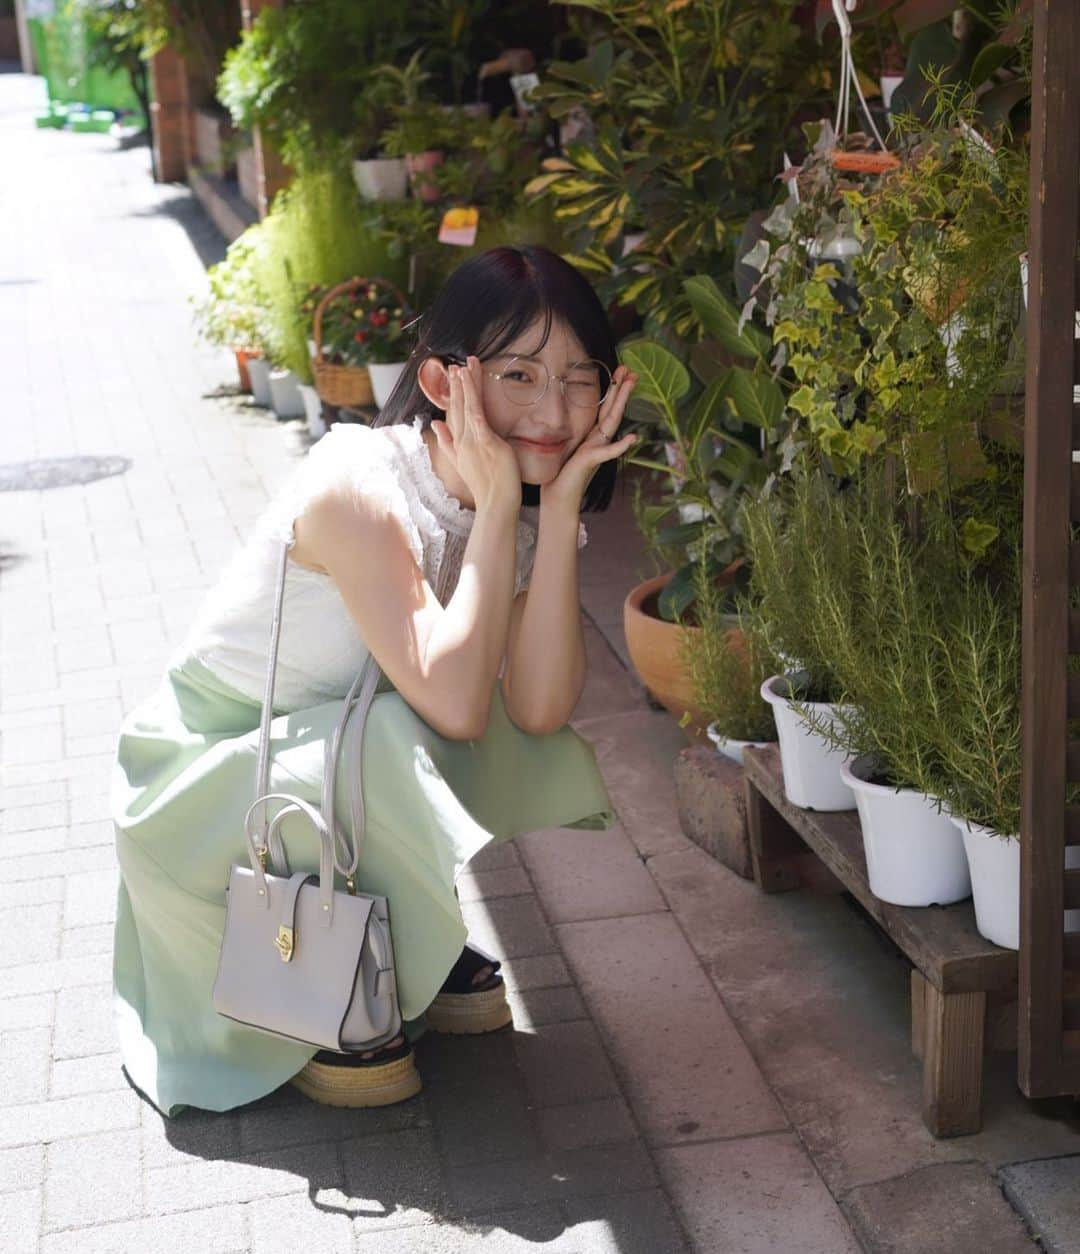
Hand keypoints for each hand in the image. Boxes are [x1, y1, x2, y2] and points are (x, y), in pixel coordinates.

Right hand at [431, 357, 520, 513]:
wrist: (496, 503)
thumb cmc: (485, 485)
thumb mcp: (463, 462)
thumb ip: (448, 442)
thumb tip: (436, 423)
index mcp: (459, 443)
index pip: (454, 413)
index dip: (453, 394)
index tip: (453, 375)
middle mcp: (463, 440)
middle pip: (457, 407)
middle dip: (456, 385)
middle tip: (454, 364)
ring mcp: (472, 441)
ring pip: (466, 406)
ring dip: (464, 385)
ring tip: (463, 366)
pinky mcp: (485, 442)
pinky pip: (477, 415)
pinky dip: (472, 397)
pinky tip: (470, 383)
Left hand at [538, 365, 638, 515]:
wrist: (558, 497)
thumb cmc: (560, 474)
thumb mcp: (566, 447)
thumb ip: (572, 433)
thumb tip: (560, 413)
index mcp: (592, 435)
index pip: (605, 408)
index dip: (614, 390)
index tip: (621, 370)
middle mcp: (597, 440)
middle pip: (612, 410)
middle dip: (621, 389)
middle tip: (632, 370)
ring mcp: (596, 450)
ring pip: (612, 423)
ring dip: (622, 403)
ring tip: (631, 385)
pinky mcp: (591, 461)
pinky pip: (607, 452)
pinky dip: (619, 447)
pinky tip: (631, 439)